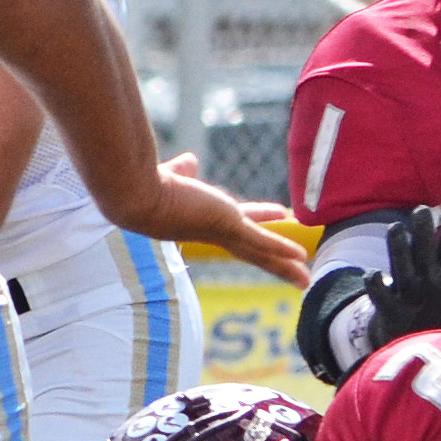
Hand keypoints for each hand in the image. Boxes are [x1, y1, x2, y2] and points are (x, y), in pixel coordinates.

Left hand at [151, 158, 308, 282]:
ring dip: (284, 266)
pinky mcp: (228, 225)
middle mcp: (212, 232)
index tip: (274, 222)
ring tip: (305, 279)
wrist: (135, 194)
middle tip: (295, 270)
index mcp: (201, 220)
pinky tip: (301, 258)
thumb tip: (189, 161)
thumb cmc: (145, 183)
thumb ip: (182, 170)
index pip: (236, 227)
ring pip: (260, 253)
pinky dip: (281, 249)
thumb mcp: (172, 174)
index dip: (257, 226)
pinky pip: (262, 241)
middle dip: (274, 260)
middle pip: (251, 250)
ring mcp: (221, 231)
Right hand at [366, 197, 440, 343]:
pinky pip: (381, 295)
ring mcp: (406, 289)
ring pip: (400, 264)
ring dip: (398, 248)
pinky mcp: (390, 309)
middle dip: (423, 232)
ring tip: (396, 228)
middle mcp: (425, 274)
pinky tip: (376, 276)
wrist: (416, 340)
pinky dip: (377, 285)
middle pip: (424, 249)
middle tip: (422, 211)